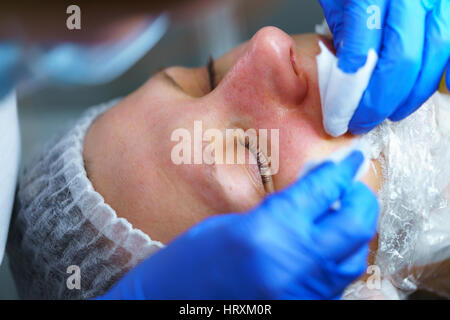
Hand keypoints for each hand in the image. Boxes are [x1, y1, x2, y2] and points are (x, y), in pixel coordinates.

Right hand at [96, 151, 378, 299]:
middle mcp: (294, 264)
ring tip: (344, 211)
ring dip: (355, 228)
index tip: (351, 158)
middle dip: (360, 197)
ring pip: (355, 255)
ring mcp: (304, 291)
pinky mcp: (307, 305)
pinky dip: (342, 255)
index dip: (339, 170)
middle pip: (354, 223)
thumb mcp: (230, 223)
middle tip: (352, 183)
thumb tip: (311, 193)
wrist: (172, 306)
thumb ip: (277, 209)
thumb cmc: (190, 263)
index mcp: (266, 232)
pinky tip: (330, 243)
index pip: (320, 191)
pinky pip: (339, 278)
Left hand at [319, 0, 449, 133]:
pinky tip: (427, 90)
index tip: (339, 119)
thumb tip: (349, 82)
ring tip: (392, 112)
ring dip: (414, 93)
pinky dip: (443, 73)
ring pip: (437, 53)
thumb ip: (344, 36)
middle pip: (403, 60)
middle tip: (361, 122)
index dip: (350, 96)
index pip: (361, 55)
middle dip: (380, 102)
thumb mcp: (337, 2)